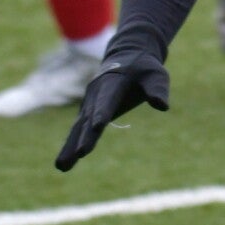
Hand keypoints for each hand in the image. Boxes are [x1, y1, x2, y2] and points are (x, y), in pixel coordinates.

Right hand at [54, 52, 171, 170]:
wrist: (127, 57)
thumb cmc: (144, 68)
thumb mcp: (156, 74)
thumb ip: (157, 89)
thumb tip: (162, 106)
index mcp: (112, 83)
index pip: (107, 99)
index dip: (102, 112)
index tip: (97, 127)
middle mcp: (96, 94)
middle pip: (89, 118)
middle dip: (85, 136)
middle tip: (80, 153)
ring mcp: (89, 104)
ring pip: (79, 127)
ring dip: (70, 146)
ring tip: (62, 167)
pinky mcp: (88, 112)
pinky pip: (78, 131)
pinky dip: (70, 146)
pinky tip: (64, 165)